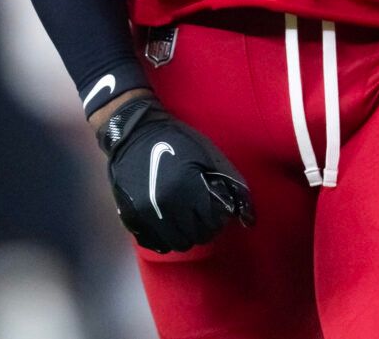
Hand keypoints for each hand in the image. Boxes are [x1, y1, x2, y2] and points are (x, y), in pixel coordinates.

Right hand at [98, 97, 254, 252]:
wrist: (134, 134)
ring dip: (185, 235)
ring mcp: (146, 215)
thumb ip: (230, 183)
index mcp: (187, 189)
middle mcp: (166, 207)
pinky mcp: (131, 218)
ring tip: (186, 219)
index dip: (218, 218)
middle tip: (203, 216)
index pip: (212, 223)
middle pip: (195, 237)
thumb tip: (247, 216)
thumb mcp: (208, 155)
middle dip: (203, 228)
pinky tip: (169, 223)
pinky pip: (154, 243)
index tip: (216, 210)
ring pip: (176, 244)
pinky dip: (165, 238)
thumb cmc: (177, 141)